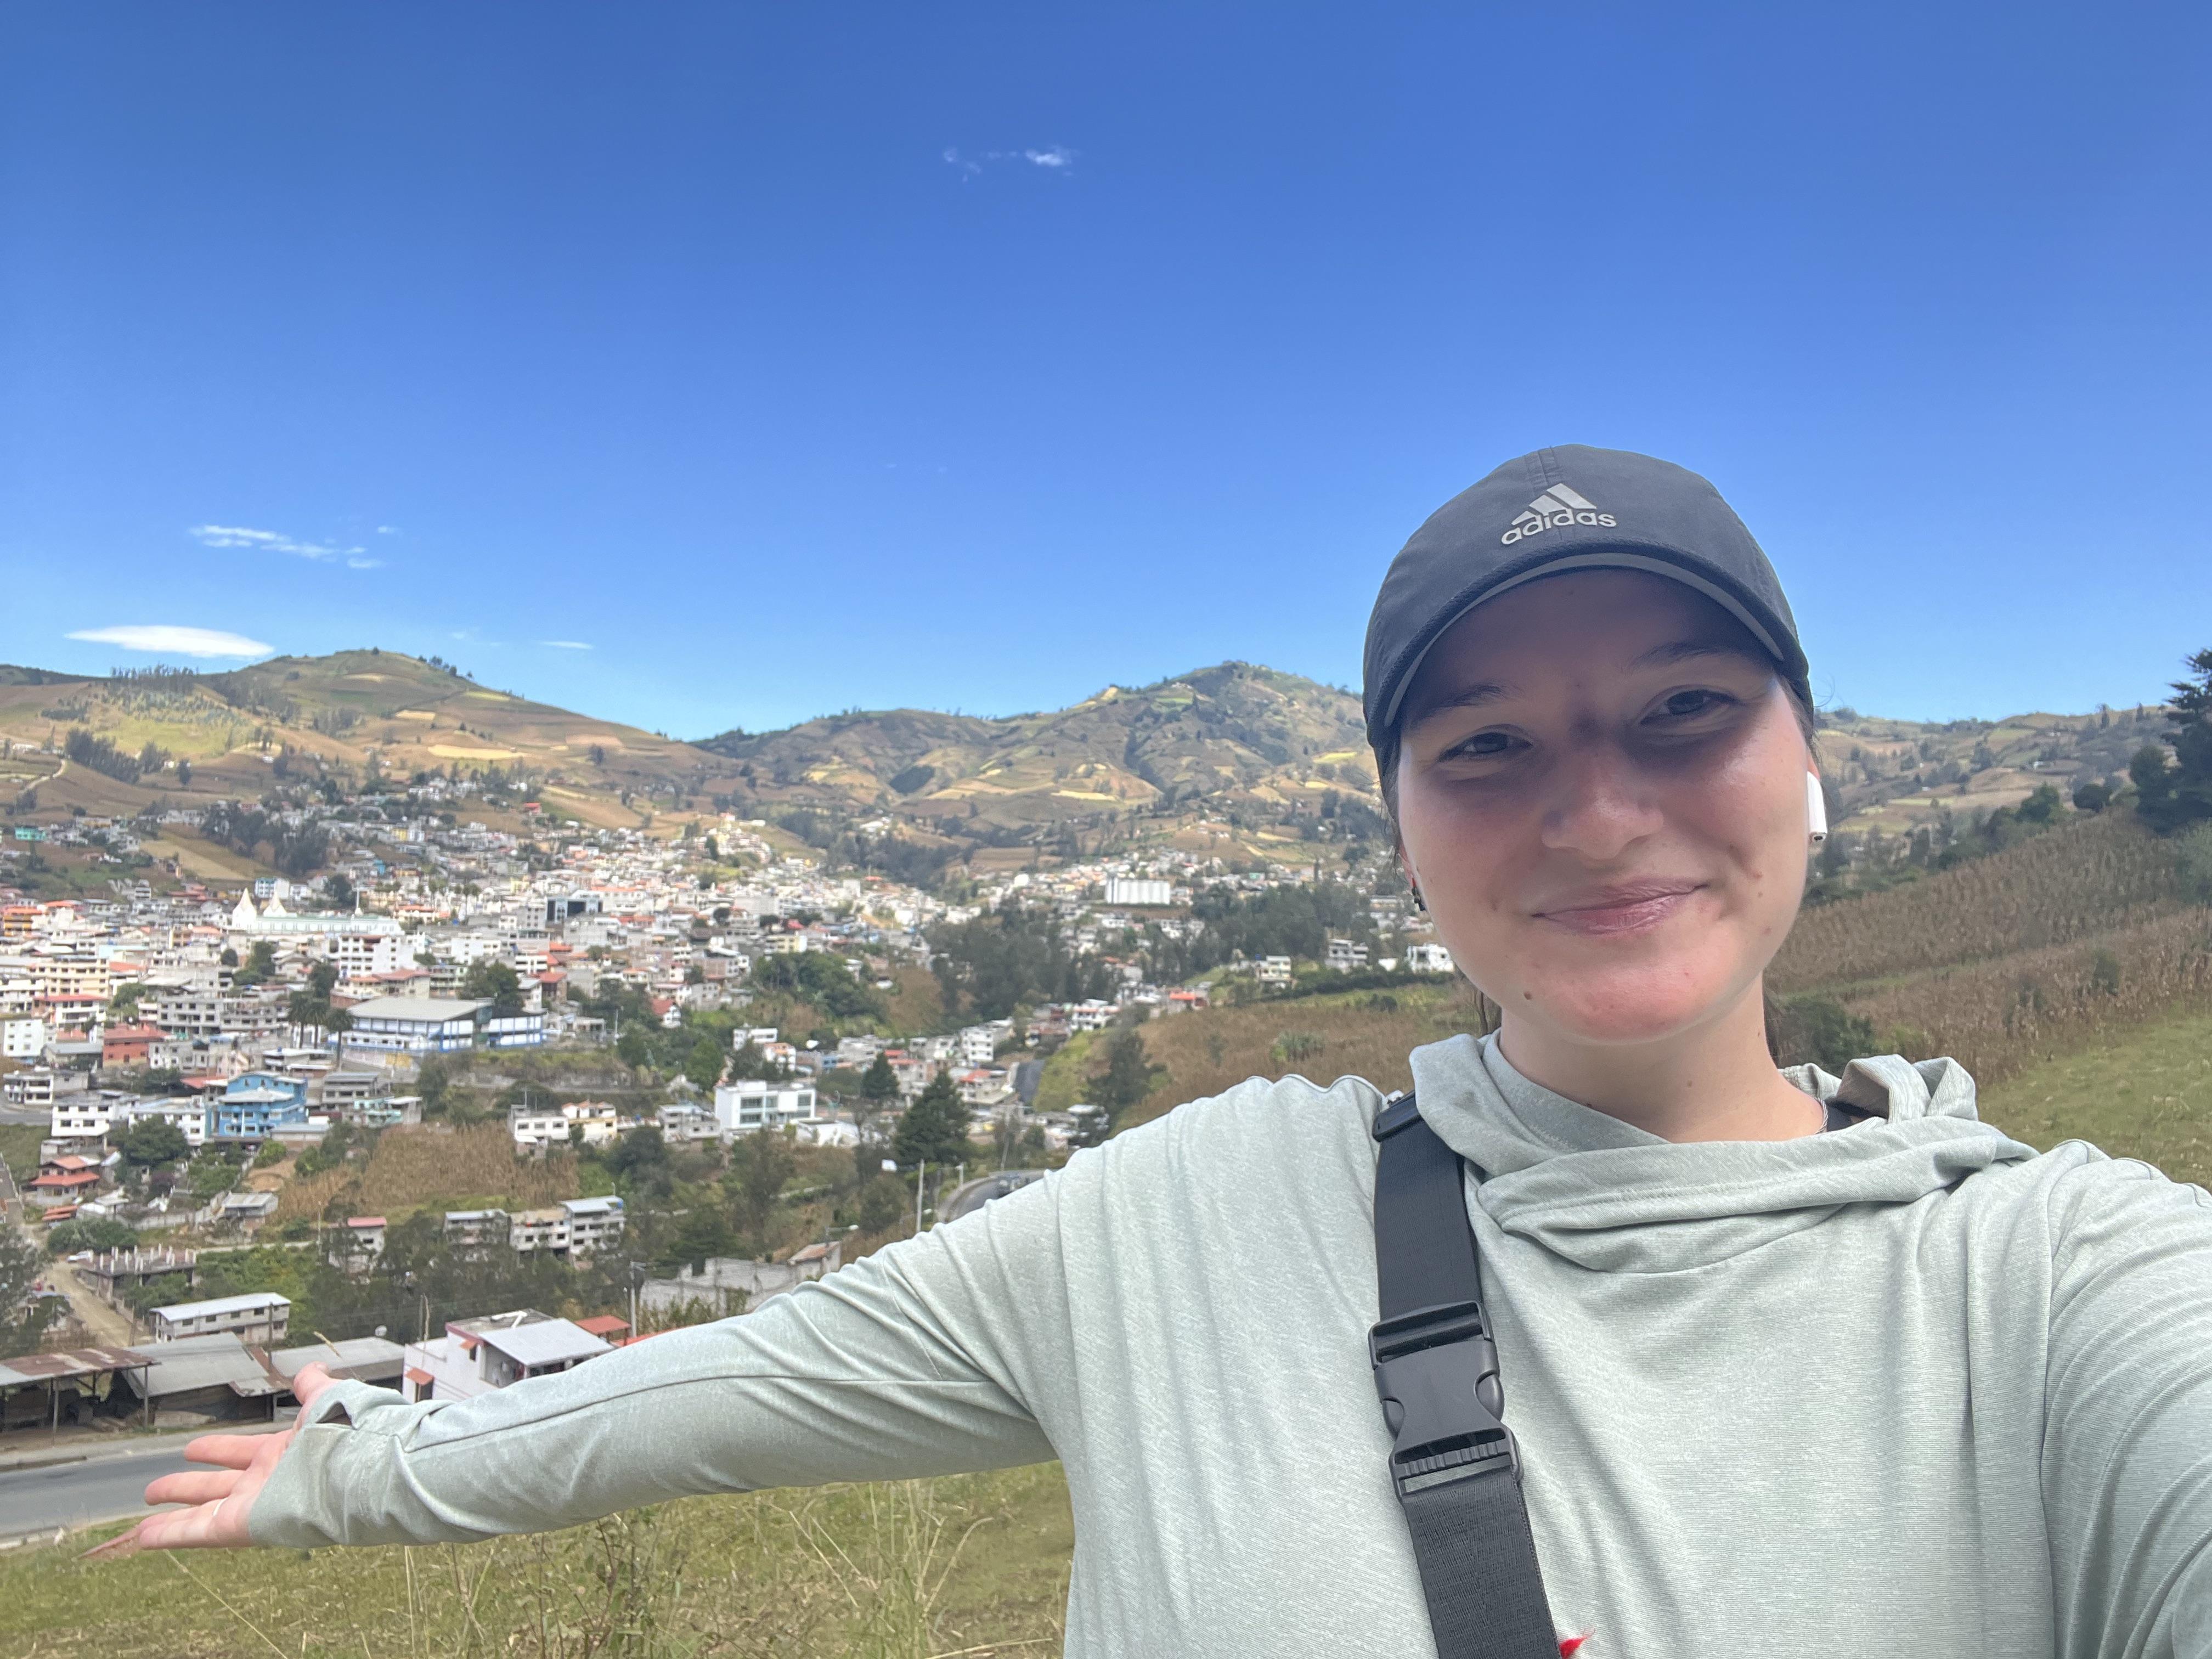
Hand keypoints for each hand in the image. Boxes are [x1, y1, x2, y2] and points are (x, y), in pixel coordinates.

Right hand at [86, 1362, 336, 1557]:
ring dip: (170, 1518)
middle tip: (155, 1489)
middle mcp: (264, 1482)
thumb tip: (310, 1370)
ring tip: (143, 1523)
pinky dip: (169, 1535)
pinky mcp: (240, 1526)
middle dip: (185, 1487)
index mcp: (281, 1453)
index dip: (216, 1450)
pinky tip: (144, 1537)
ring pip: (200, 1514)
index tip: (190, 1449)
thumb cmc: (345, 1432)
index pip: (240, 1452)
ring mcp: (251, 1506)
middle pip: (214, 1487)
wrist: (356, 1466)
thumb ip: (313, 1387)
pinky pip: (197, 1532)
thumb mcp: (325, 1400)